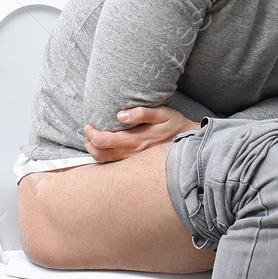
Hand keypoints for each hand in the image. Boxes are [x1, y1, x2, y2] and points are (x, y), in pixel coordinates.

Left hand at [84, 105, 200, 162]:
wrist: (189, 146)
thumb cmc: (175, 126)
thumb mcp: (163, 114)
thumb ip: (141, 113)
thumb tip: (119, 115)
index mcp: (134, 141)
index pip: (102, 141)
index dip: (91, 133)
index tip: (89, 124)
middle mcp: (130, 154)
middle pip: (98, 154)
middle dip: (88, 142)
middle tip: (88, 131)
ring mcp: (131, 162)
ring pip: (104, 162)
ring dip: (93, 151)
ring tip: (92, 139)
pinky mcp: (134, 165)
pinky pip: (112, 165)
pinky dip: (103, 157)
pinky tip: (103, 148)